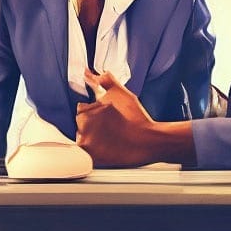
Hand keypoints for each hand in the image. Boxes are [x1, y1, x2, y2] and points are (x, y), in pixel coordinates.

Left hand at [75, 70, 194, 166]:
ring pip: (84, 137)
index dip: (95, 111)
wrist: (149, 141)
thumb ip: (103, 80)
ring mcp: (87, 143)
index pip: (82, 108)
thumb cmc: (136, 117)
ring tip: (111, 137)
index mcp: (86, 110)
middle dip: (93, 123)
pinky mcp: (92, 158)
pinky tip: (106, 148)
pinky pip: (85, 154)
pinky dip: (92, 151)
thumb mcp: (120, 93)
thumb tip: (88, 72)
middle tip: (111, 127)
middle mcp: (83, 127)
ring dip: (93, 137)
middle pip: (81, 123)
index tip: (106, 116)